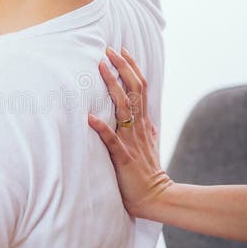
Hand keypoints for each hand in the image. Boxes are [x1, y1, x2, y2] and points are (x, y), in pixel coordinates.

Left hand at [88, 47, 171, 218]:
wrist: (157, 197)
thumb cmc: (148, 172)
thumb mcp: (150, 143)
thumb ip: (146, 127)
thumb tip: (146, 114)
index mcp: (144, 123)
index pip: (140, 87)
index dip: (131, 67)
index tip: (121, 50)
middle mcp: (139, 127)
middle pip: (134, 90)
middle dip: (122, 68)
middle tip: (109, 50)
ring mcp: (132, 141)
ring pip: (123, 107)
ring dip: (112, 86)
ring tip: (100, 68)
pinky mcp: (124, 157)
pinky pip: (112, 141)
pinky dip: (101, 128)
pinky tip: (89, 117)